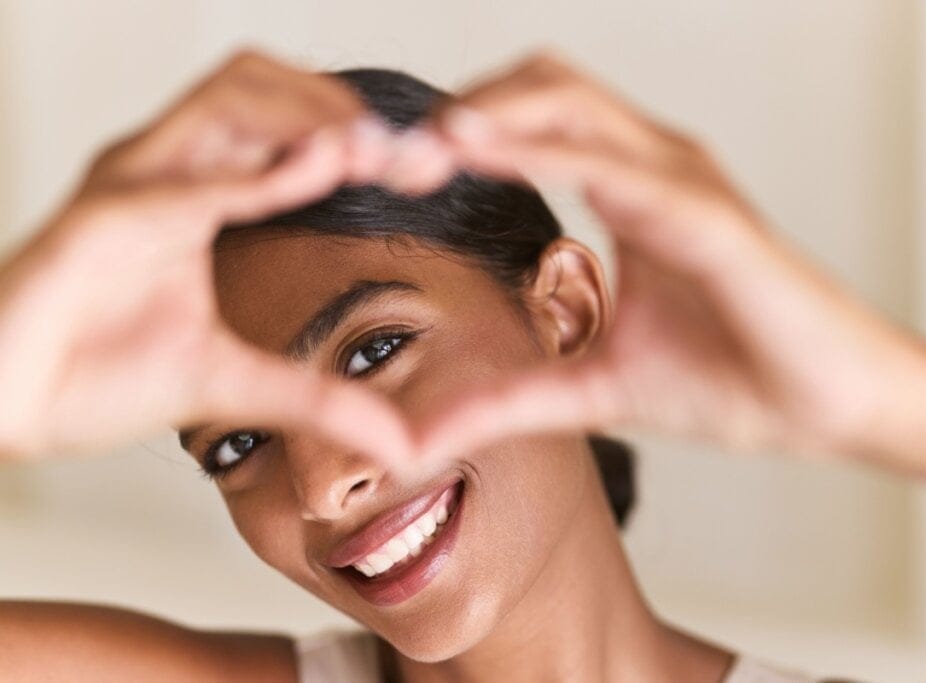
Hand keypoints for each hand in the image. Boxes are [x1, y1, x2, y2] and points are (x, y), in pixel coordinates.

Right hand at [0, 50, 409, 462]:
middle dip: (343, 109)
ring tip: (375, 151)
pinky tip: (315, 171)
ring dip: (309, 117)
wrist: (7, 409)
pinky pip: (184, 182)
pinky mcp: (98, 220)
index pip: (286, 131)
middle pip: (261, 86)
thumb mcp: (232, 384)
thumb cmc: (98, 377)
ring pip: (227, 102)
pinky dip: (253, 173)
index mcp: (197, 193)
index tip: (424, 170)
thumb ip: (314, 401)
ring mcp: (130, 185)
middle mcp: (164, 170)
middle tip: (414, 154)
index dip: (359, 139)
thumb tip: (397, 443)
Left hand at [407, 52, 925, 465]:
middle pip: (545, 84)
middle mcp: (656, 166)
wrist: (827, 408)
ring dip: (490, 114)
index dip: (460, 131)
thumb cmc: (732, 380)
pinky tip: (484, 157)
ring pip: (573, 103)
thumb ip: (509, 399)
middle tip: (391, 153)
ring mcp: (684, 182)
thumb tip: (422, 437)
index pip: (534, 120)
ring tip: (421, 145)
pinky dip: (546, 153)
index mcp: (631, 189)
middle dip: (463, 106)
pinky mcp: (710, 217)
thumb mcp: (593, 386)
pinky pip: (617, 167)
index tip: (392, 167)